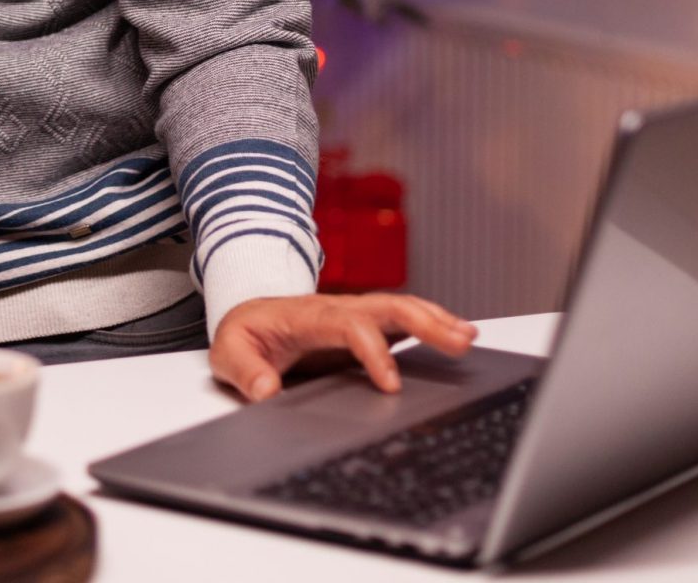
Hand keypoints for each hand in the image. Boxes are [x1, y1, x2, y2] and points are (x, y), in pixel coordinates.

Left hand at [209, 293, 476, 402]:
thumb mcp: (229, 353)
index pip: (350, 326)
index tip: (391, 384)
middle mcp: (337, 308)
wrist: (247, 314)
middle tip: (458, 343)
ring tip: (469, 336)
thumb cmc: (243, 333)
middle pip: (387, 306)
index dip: (374, 353)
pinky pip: (401, 317)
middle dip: (425, 322)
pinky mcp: (363, 323)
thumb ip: (245, 371)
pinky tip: (457, 333)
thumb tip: (266, 391)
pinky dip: (432, 321)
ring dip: (436, 318)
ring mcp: (353, 313)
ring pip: (400, 307)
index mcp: (308, 316)